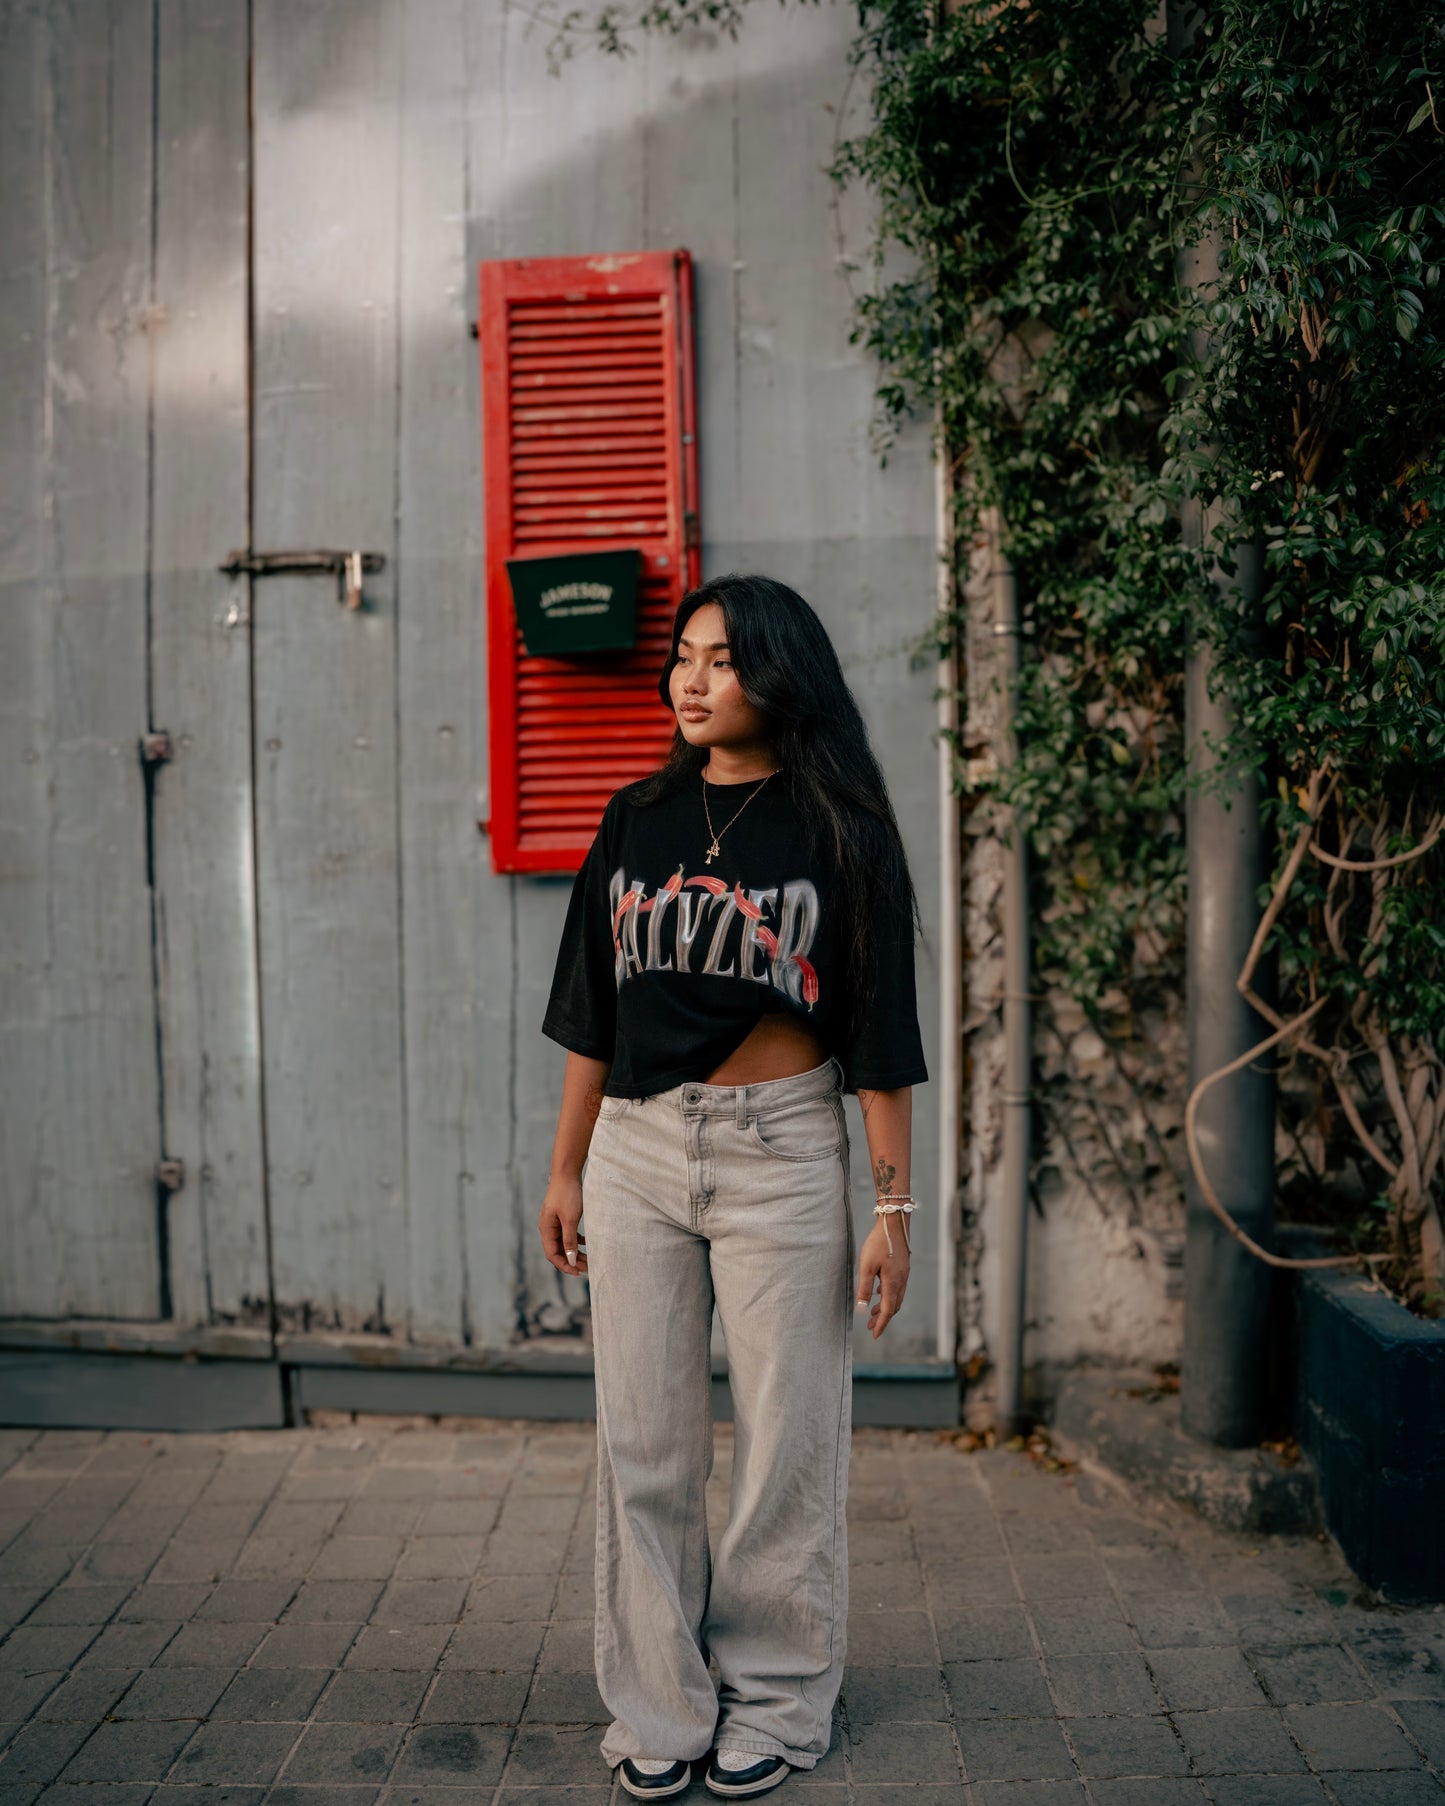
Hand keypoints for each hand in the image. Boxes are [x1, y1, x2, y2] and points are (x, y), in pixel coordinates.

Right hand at [539, 1174, 586, 1275]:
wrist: (567, 1172)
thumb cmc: (568, 1194)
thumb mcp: (570, 1219)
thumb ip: (569, 1240)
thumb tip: (571, 1260)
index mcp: (546, 1229)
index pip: (552, 1255)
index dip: (565, 1265)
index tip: (578, 1272)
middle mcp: (548, 1228)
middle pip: (559, 1251)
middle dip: (572, 1261)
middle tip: (588, 1268)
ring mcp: (555, 1222)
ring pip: (565, 1243)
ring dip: (576, 1252)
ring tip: (590, 1259)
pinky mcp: (562, 1216)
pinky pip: (568, 1234)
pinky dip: (577, 1240)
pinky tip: (587, 1242)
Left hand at [856, 1219, 908, 1339]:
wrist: (894, 1223)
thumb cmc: (878, 1243)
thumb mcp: (866, 1266)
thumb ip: (864, 1288)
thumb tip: (862, 1309)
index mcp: (893, 1283)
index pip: (888, 1311)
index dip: (881, 1324)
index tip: (874, 1336)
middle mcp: (901, 1281)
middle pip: (893, 1306)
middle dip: (883, 1319)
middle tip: (871, 1328)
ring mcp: (903, 1274)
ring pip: (896, 1297)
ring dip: (885, 1307)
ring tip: (873, 1313)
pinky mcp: (902, 1267)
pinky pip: (897, 1287)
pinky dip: (888, 1295)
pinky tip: (879, 1292)